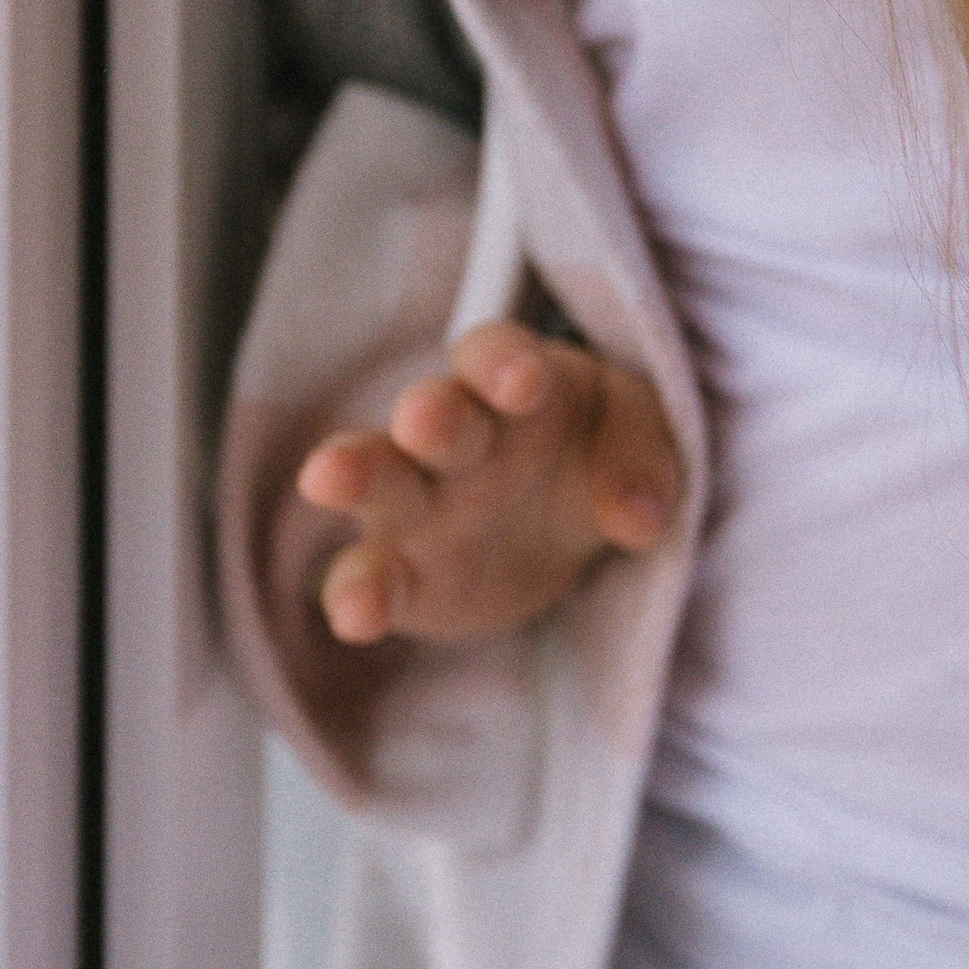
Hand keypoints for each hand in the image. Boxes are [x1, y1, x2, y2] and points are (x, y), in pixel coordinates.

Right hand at [296, 320, 681, 645]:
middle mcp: (455, 436)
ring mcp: (421, 506)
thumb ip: (642, 460)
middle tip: (426, 417)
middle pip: (435, 414)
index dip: (504, 360)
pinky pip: (374, 579)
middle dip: (431, 414)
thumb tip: (639, 517)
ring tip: (327, 480)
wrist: (563, 531)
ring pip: (382, 484)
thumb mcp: (639, 436)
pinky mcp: (407, 576)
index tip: (523, 378)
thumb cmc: (595, 449)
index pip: (496, 354)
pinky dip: (358, 594)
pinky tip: (356, 614)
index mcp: (512, 381)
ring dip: (358, 476)